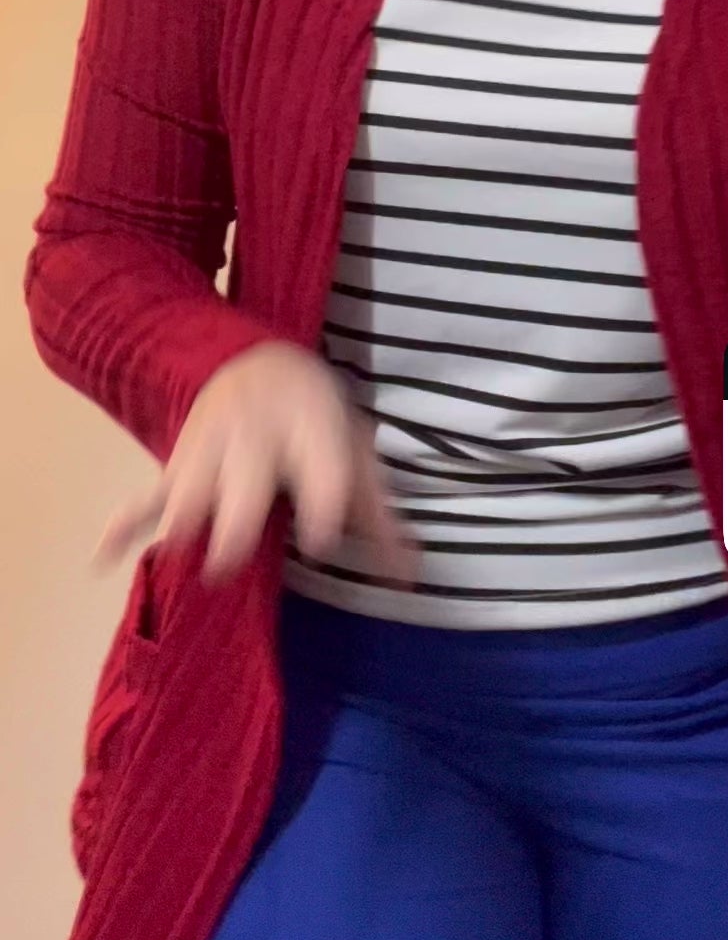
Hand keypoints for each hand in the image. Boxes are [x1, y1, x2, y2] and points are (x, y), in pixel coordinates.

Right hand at [92, 340, 419, 586]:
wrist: (257, 361)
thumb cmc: (316, 422)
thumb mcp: (356, 454)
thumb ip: (380, 517)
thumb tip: (414, 578)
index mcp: (313, 431)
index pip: (321, 465)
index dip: (323, 500)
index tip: (323, 539)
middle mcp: (260, 437)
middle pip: (245, 478)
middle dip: (234, 517)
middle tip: (226, 563)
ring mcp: (214, 448)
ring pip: (192, 484)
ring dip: (182, 518)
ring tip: (177, 557)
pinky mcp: (180, 464)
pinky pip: (148, 494)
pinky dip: (124, 524)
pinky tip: (101, 559)